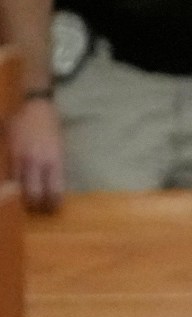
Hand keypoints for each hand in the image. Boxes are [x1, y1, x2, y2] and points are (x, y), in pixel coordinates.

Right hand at [8, 97, 64, 212]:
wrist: (34, 107)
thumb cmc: (51, 128)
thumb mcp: (60, 148)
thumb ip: (55, 167)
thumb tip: (53, 188)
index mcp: (54, 160)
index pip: (54, 190)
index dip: (53, 203)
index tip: (53, 208)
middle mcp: (37, 162)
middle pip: (34, 194)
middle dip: (35, 205)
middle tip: (38, 209)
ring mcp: (20, 159)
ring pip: (17, 188)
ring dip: (21, 198)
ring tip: (25, 202)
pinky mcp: (8, 155)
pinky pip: (8, 176)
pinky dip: (11, 185)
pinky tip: (14, 189)